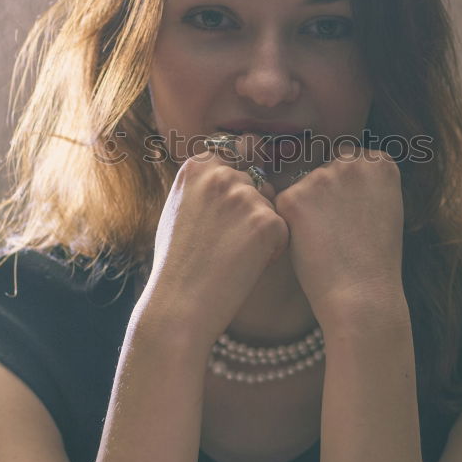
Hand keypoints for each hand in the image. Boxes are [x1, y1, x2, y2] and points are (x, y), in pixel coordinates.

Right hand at [140, 136, 289, 348]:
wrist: (179, 305)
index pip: (236, 156)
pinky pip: (284, 231)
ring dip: (262, 232)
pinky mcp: (266, 221)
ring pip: (272, 208)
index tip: (232, 212)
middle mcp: (220, 173)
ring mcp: (244, 195)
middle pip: (258, 185)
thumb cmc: (178, 264)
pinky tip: (245, 266)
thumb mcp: (179, 209)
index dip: (240, 184)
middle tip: (225, 245)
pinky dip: (273, 251)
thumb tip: (238, 164)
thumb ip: (205, 186)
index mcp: (196, 166)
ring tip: (232, 257)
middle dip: (253, 211)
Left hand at [272, 147, 405, 332]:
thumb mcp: (386, 210)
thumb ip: (365, 184)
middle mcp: (351, 162)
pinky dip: (289, 225)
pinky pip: (283, 205)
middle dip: (325, 193)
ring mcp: (320, 176)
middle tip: (336, 230)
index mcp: (379, 163)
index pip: (351, 159)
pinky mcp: (292, 197)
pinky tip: (308, 246)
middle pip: (325, 169)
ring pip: (303, 187)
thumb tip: (337, 176)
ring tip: (325, 241)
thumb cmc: (376, 261)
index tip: (353, 213)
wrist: (361, 294)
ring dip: (306, 208)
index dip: (347, 188)